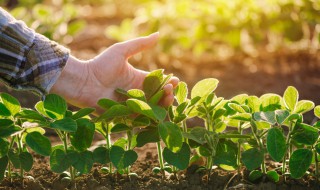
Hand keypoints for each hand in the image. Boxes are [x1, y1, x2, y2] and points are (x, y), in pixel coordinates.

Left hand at [50, 33, 178, 110]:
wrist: (84, 82)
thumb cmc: (101, 65)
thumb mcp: (121, 51)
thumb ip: (140, 44)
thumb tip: (158, 34)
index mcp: (138, 79)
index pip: (158, 82)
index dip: (168, 82)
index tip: (175, 80)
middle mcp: (137, 93)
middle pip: (158, 96)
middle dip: (167, 94)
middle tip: (170, 90)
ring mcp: (132, 105)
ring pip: (152, 108)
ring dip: (162, 105)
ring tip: (167, 98)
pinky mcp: (125, 115)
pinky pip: (140, 117)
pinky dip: (150, 115)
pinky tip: (157, 112)